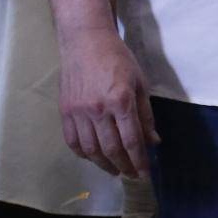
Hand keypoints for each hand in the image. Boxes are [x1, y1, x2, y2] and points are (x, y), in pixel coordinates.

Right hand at [57, 27, 155, 178]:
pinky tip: (93, 157)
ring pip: (90, 149)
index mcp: (121, 101)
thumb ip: (146, 115)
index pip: (132, 140)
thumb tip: (153, 141)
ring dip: (103, 164)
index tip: (145, 173)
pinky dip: (83, 154)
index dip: (139, 161)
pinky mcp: (64, 110)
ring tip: (115, 170)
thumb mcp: (140, 83)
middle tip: (132, 175)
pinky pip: (72, 140)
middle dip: (124, 166)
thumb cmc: (119, 59)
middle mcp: (97, 109)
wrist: (86, 42)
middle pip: (111, 149)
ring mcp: (78, 111)